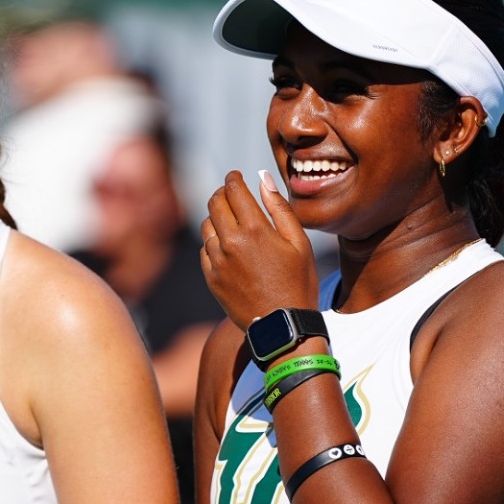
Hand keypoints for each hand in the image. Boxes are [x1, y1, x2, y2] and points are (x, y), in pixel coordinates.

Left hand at [200, 170, 319, 327]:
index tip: (236, 176)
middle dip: (223, 193)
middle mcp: (231, 242)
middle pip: (215, 203)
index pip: (234, 190)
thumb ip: (279, 208)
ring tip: (230, 221)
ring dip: (216, 217)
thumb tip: (262, 179)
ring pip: (206, 225)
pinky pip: (205, 249)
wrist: (282, 326)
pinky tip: (227, 246)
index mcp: (255, 229)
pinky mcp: (211, 278)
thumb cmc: (299, 283)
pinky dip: (213, 242)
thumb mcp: (299, 243)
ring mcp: (217, 261)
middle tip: (231, 193)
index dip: (234, 178)